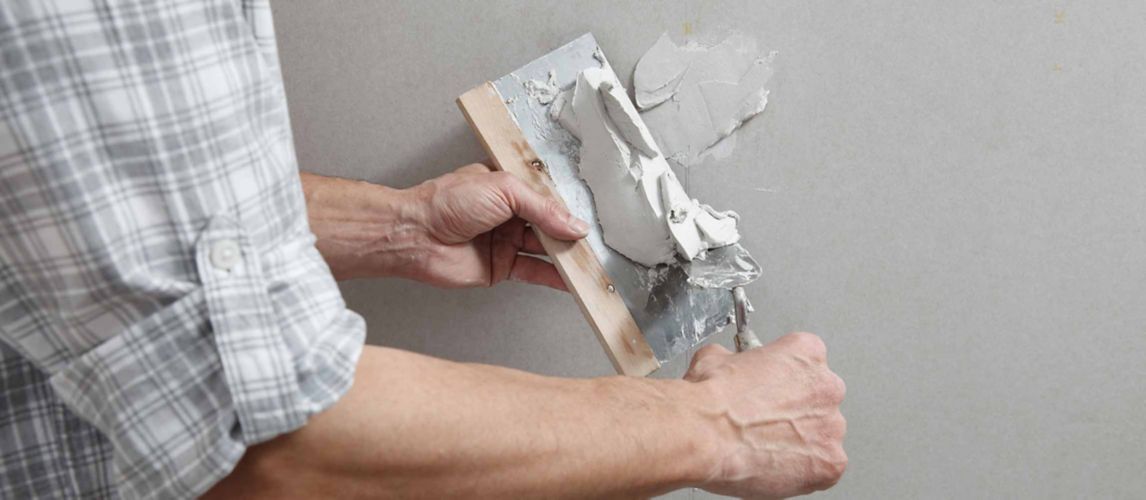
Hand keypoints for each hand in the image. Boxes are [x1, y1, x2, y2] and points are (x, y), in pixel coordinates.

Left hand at [303, 165, 587, 288]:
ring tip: (591, 263)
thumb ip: (542, 208)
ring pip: (545, 250)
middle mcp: (509, 214)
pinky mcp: (501, 267)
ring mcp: (506, 241)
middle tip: (596, 243)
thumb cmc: (447, 202)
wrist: (416, 235)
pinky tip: (572, 281)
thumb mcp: (503, 189)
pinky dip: (554, 278)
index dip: (568, 206)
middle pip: (550, 224)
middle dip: (571, 233)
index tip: (592, 216)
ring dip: (566, 257)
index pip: (547, 197)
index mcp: (509, 187)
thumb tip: (573, 224)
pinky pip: (534, 272)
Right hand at [687, 333, 847, 498]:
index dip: (784, 379)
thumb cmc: (710, 400)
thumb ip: (738, 360)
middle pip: (819, 399)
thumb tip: (732, 366)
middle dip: (796, 411)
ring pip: (822, 435)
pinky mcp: (830, 463)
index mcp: (806, 353)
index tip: (769, 389)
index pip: (805, 361)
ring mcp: (832, 427)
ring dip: (800, 440)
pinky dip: (802, 470)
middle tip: (765, 420)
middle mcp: (827, 386)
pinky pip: (823, 467)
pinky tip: (773, 465)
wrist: (704, 436)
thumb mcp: (716, 358)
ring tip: (765, 446)